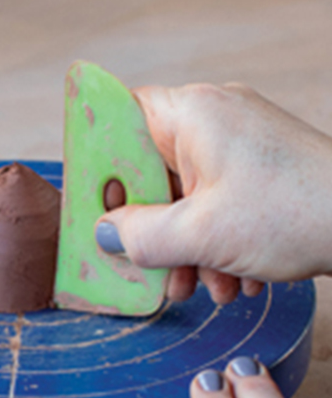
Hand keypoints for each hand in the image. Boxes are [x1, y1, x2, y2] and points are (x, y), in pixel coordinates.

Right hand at [95, 83, 331, 303]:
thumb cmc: (300, 212)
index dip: (102, 162)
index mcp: (192, 112)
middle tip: (141, 259)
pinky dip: (213, 240)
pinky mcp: (257, 168)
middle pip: (151, 167)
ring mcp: (238, 143)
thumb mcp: (202, 234)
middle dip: (149, 224)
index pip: (121, 118)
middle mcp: (213, 118)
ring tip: (197, 284)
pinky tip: (230, 277)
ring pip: (184, 192)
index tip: (96, 203)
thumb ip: (139, 236)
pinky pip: (214, 200)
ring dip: (183, 243)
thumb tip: (106, 235)